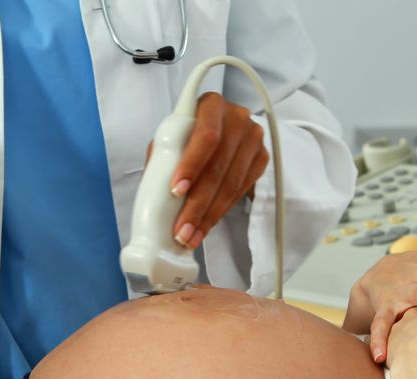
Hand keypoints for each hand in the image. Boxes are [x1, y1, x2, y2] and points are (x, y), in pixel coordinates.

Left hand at [168, 92, 269, 249]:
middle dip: (198, 204)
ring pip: (232, 184)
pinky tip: (207, 225)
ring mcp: (253, 139)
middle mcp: (237, 118)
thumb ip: (164, 159)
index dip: (192, 165)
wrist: (220, 129)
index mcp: (211, 105)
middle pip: (219, 167)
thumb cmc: (188, 135)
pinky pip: (242, 191)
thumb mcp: (170, 139)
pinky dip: (223, 211)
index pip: (206, 136)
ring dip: (210, 215)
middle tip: (182, 229)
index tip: (176, 191)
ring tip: (192, 235)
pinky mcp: (262, 158)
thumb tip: (154, 198)